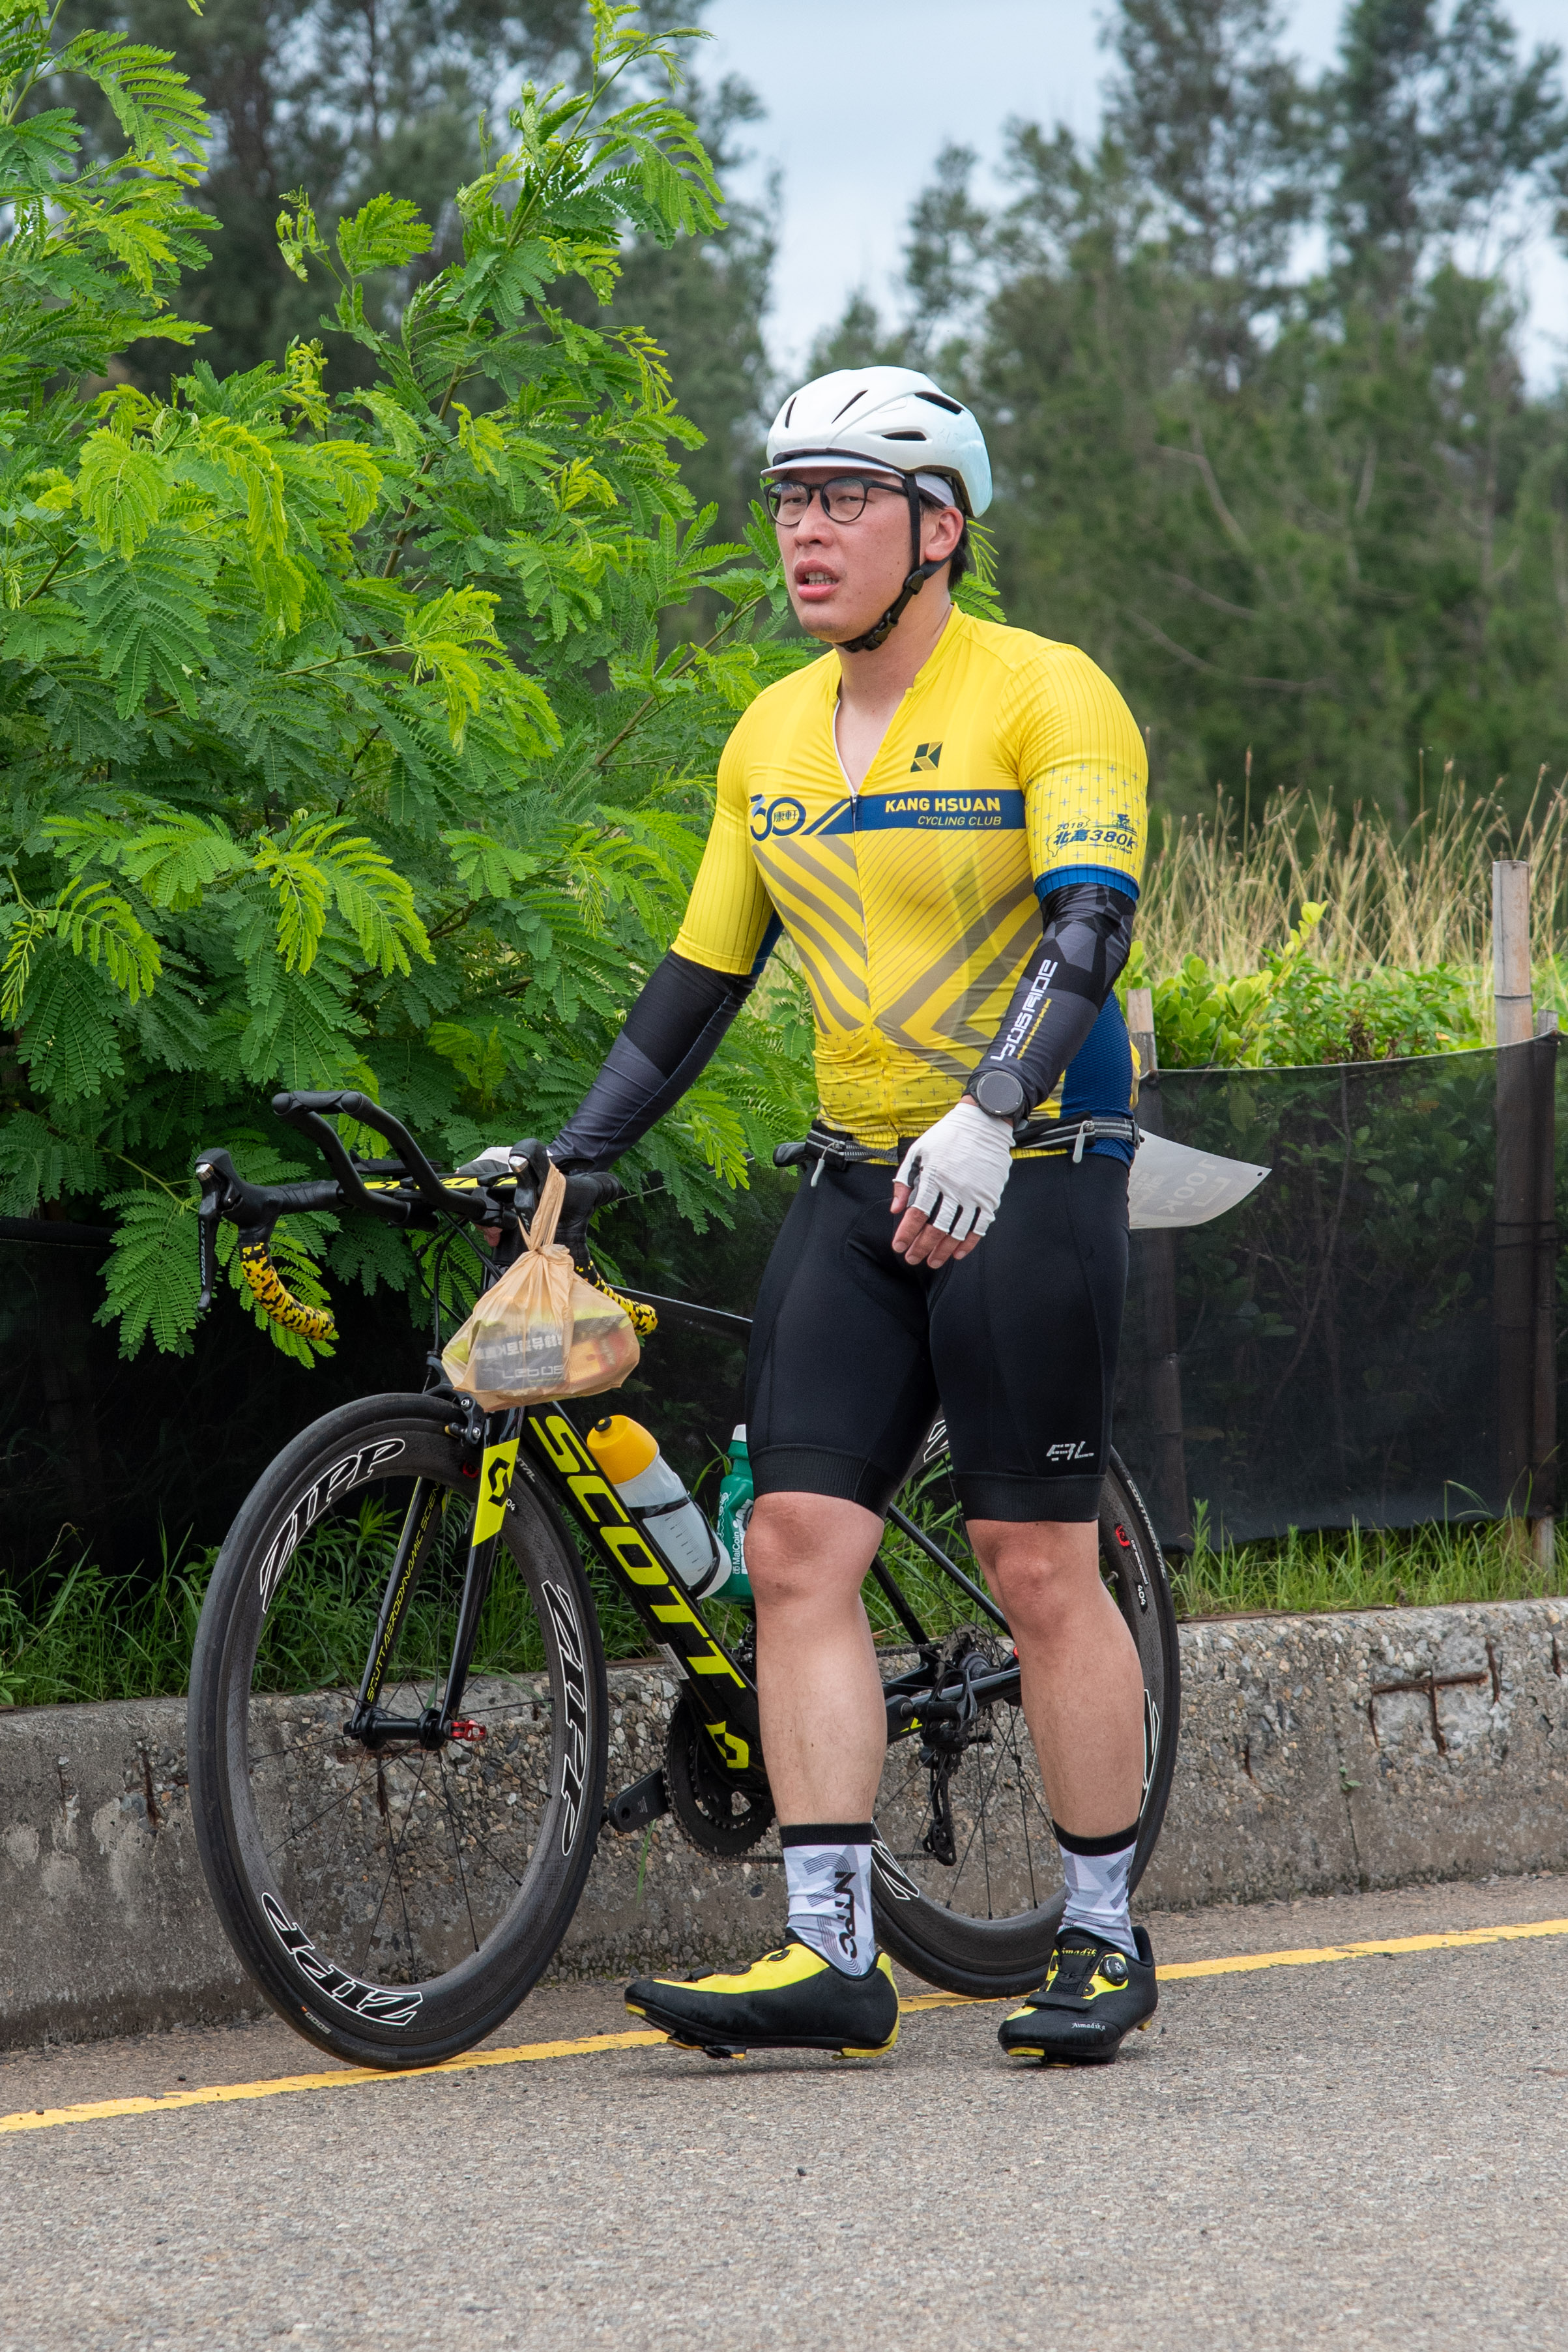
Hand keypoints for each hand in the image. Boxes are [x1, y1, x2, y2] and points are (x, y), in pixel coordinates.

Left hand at [891, 1096, 1012, 1268]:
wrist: (983, 1122)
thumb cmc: (947, 1136)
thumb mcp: (917, 1152)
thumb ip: (904, 1181)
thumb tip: (895, 1209)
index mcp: (934, 1177)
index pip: (917, 1214)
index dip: (906, 1234)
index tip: (899, 1246)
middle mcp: (954, 1189)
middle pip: (936, 1228)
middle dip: (921, 1248)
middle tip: (912, 1259)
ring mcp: (975, 1195)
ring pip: (957, 1232)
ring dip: (943, 1251)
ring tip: (933, 1262)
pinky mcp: (990, 1197)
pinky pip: (980, 1227)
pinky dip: (969, 1243)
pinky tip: (958, 1253)